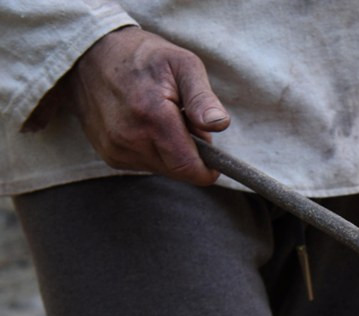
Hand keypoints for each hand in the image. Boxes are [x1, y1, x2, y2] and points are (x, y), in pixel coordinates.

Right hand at [67, 26, 229, 185]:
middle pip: (177, 170)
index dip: (207, 168)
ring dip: (171, 152)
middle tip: (186, 122)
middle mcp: (130, 138)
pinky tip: (145, 126)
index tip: (215, 159)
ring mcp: (115, 149)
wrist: (91, 54)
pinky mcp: (108, 154)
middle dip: (190, 154)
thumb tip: (219, 124)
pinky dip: (153, 151)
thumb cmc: (144, 56)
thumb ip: (203, 98)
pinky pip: (144, 164)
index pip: (188, 168)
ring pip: (161, 168)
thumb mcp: (183, 64)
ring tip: (162, 119)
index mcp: (153, 117)